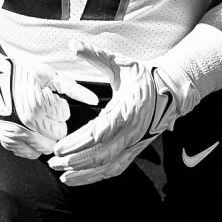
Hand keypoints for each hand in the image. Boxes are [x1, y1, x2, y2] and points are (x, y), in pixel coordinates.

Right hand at [0, 54, 96, 158]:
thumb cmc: (19, 73)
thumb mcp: (48, 75)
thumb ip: (72, 88)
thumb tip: (93, 99)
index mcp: (37, 106)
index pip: (63, 119)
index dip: (60, 108)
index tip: (49, 99)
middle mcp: (26, 124)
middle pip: (58, 136)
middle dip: (56, 124)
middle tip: (46, 112)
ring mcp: (16, 134)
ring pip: (46, 148)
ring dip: (47, 136)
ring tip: (39, 121)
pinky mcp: (8, 141)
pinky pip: (30, 154)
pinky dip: (34, 145)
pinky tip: (31, 131)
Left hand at [49, 39, 193, 185]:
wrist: (168, 91)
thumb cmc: (141, 76)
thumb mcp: (119, 61)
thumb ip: (95, 54)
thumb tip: (72, 43)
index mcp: (128, 108)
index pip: (102, 130)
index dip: (80, 141)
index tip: (61, 146)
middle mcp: (132, 130)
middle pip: (102, 152)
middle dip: (75, 159)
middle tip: (53, 160)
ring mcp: (134, 143)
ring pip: (107, 165)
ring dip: (83, 172)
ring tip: (60, 172)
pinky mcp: (134, 151)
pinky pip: (114, 169)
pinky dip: (95, 177)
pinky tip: (77, 178)